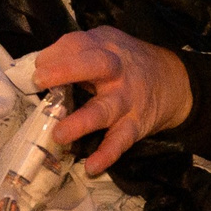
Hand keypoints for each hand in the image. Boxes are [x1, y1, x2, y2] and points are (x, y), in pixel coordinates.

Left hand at [33, 29, 191, 177]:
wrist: (172, 80)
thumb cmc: (125, 62)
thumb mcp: (105, 44)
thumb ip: (74, 51)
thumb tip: (38, 66)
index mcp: (104, 48)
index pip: (77, 44)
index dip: (55, 55)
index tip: (38, 69)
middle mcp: (116, 72)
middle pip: (94, 65)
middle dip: (66, 70)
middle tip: (39, 80)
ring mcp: (126, 100)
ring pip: (103, 110)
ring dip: (81, 122)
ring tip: (59, 135)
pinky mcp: (134, 125)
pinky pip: (121, 141)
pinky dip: (107, 155)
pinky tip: (92, 166)